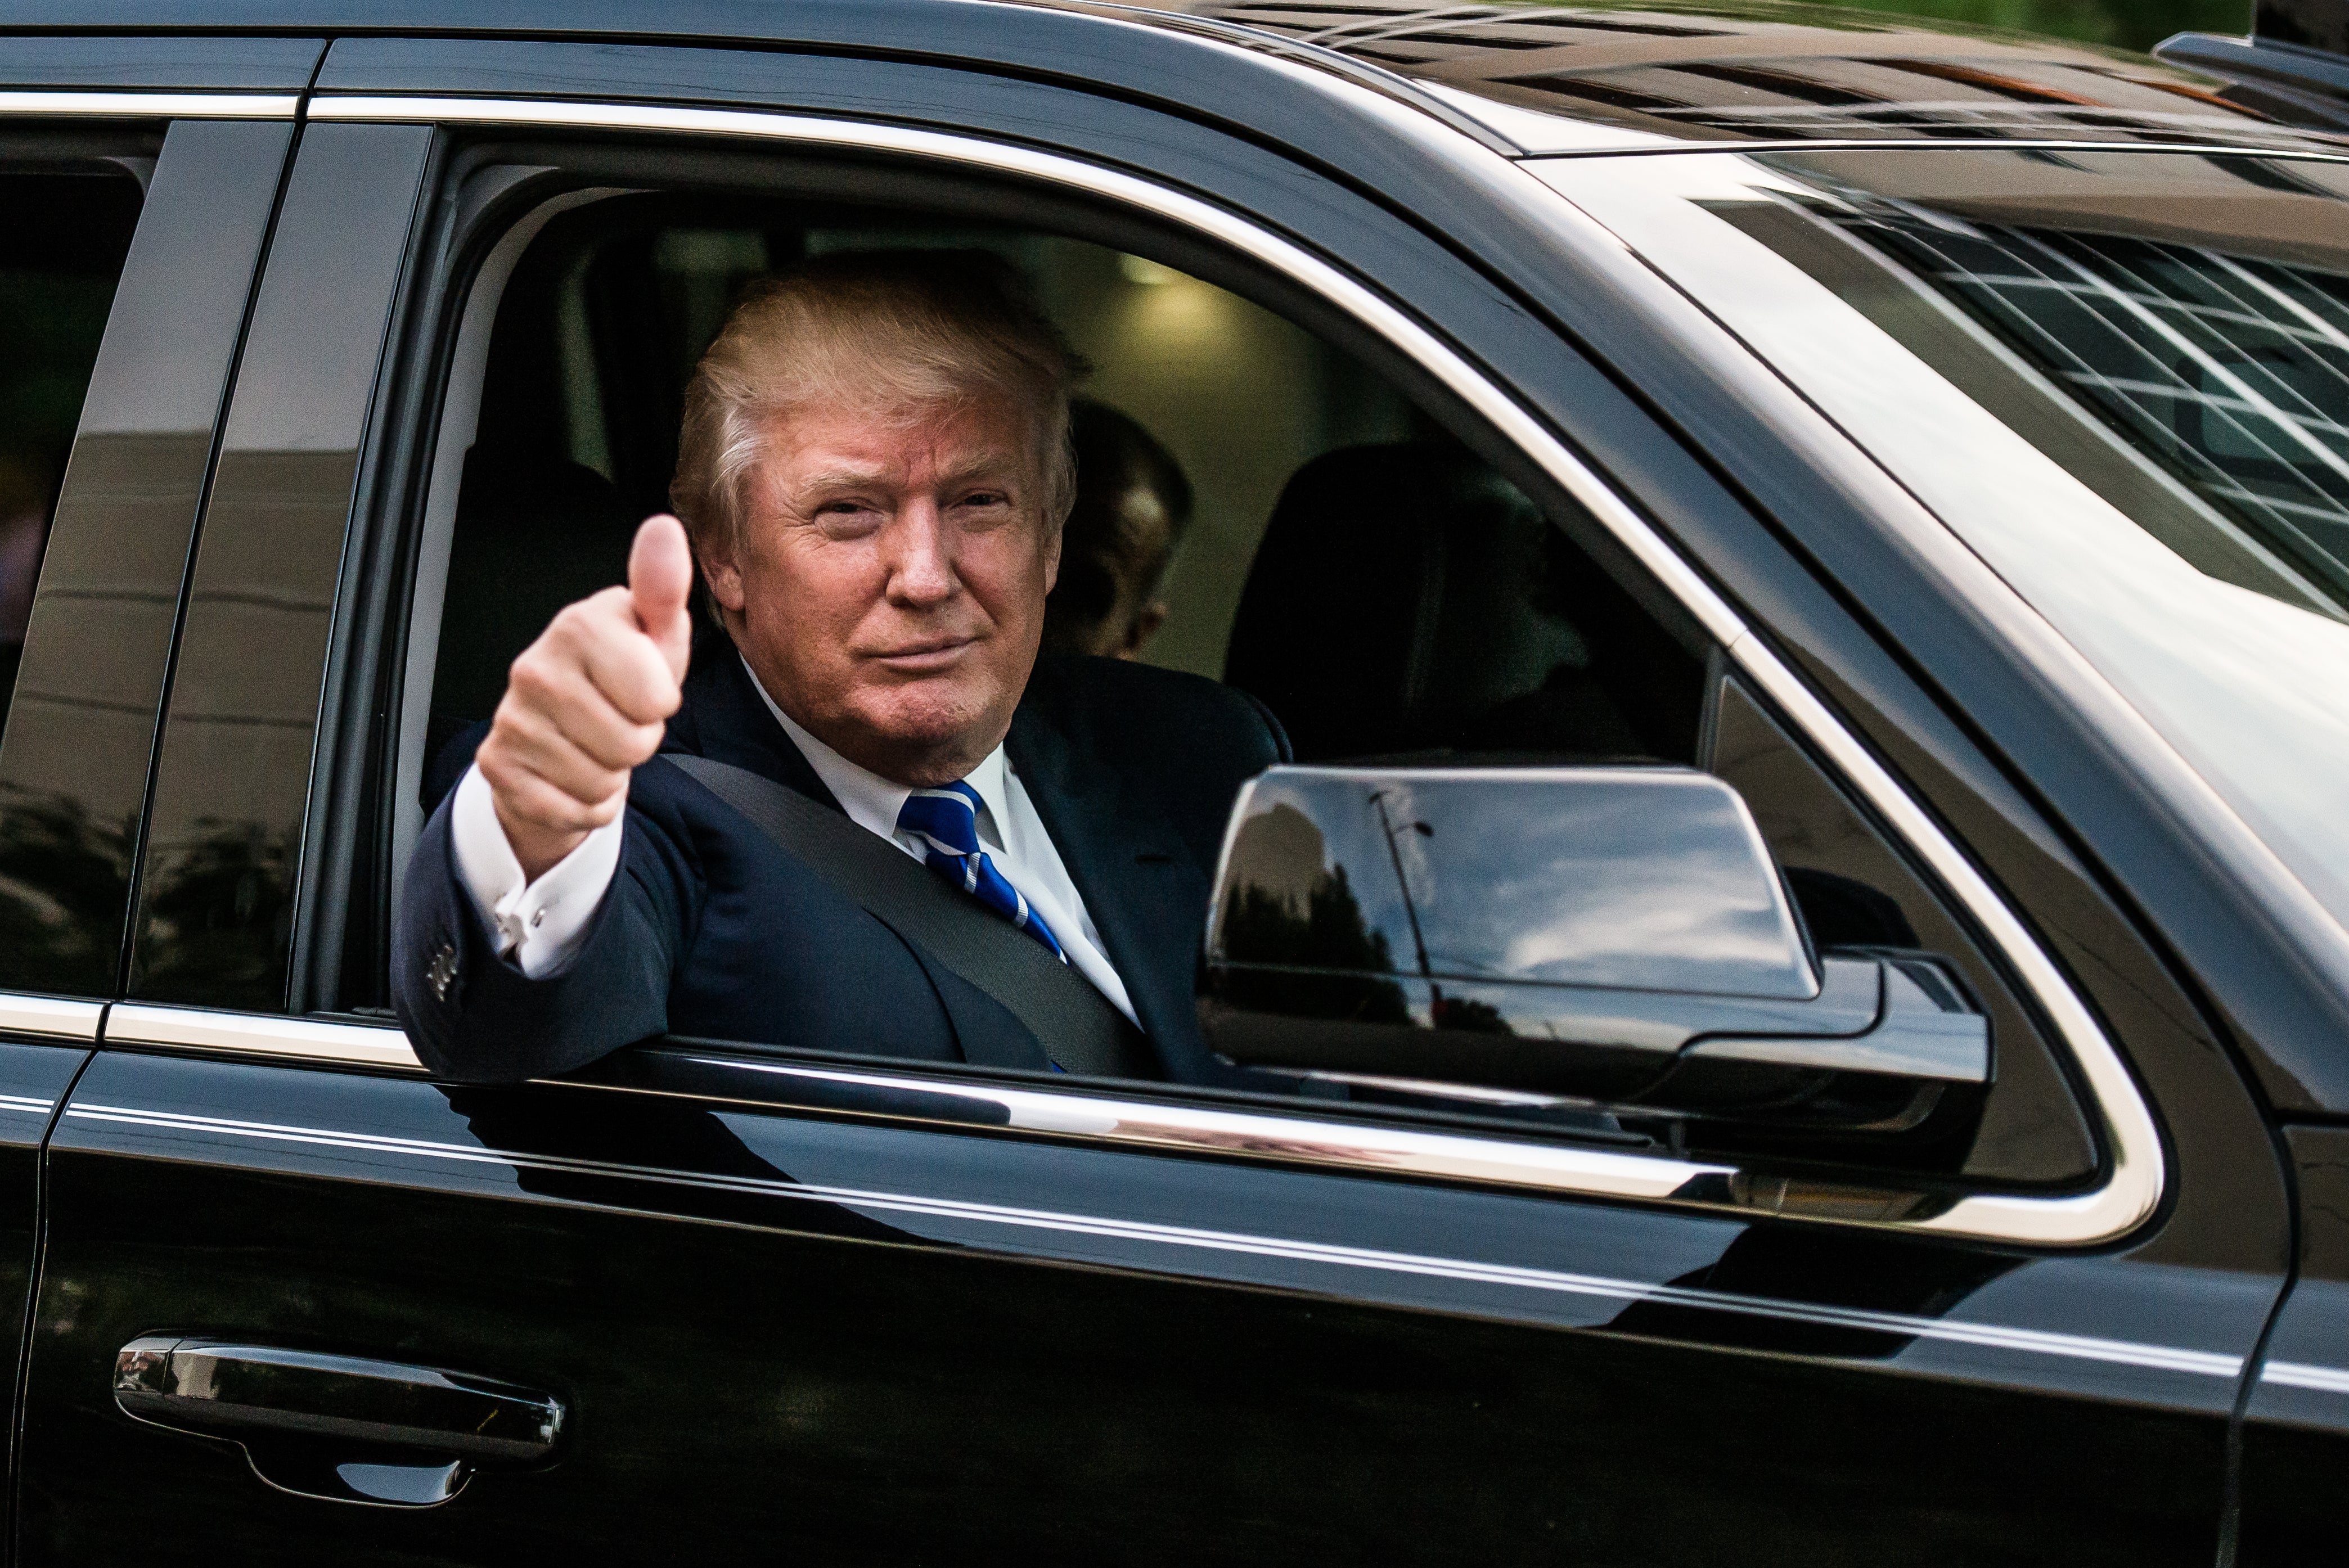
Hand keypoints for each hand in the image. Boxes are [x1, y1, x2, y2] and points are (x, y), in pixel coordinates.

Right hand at [477, 515, 694, 879]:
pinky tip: (572, 773)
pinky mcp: (497, 767)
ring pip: (603, 780)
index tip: (642, 687)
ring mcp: (510, 718)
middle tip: (618, 720)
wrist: (557, 735)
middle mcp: (535, 667)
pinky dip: (586, 805)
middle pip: (634, 743)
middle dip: (639, 741)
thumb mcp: (652, 635)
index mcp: (578, 625)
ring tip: (594, 744)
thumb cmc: (617, 679)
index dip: (661, 702)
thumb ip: (662, 588)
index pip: (657, 696)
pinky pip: (575, 810)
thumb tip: (662, 528)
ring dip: (612, 774)